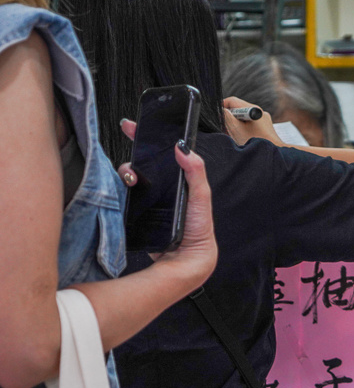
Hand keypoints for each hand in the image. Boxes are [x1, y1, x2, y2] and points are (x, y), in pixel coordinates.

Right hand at [118, 120, 217, 286]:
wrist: (184, 262)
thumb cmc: (198, 230)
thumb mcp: (200, 197)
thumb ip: (195, 172)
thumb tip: (183, 148)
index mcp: (178, 181)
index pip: (160, 153)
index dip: (145, 137)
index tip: (131, 125)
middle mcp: (161, 188)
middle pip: (140, 163)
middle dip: (132, 159)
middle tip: (132, 166)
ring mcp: (147, 200)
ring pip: (128, 178)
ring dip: (125, 175)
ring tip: (131, 180)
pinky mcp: (134, 213)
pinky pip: (121, 196)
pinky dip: (117, 191)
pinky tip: (122, 192)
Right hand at [222, 96, 281, 145]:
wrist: (274, 153)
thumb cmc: (255, 141)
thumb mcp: (236, 129)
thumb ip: (227, 117)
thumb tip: (221, 110)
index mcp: (253, 109)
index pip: (232, 101)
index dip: (221, 106)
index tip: (216, 115)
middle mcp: (259, 112)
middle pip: (238, 109)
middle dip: (228, 117)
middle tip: (222, 127)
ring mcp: (263, 120)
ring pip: (243, 117)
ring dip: (234, 124)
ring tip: (230, 134)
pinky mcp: (265, 127)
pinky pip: (249, 124)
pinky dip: (242, 128)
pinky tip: (239, 138)